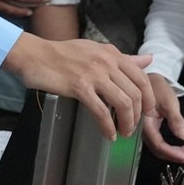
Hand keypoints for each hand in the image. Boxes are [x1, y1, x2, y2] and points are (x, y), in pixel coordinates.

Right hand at [5, 36, 154, 139]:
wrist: (34, 54)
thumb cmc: (61, 53)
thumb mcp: (95, 50)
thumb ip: (122, 58)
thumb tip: (147, 59)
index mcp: (112, 54)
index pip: (142, 78)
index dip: (149, 98)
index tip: (147, 112)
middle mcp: (106, 62)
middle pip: (136, 93)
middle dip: (138, 115)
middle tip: (133, 126)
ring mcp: (93, 74)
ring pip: (123, 103)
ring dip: (127, 122)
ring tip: (123, 132)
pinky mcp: (79, 87)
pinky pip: (101, 111)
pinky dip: (107, 126)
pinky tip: (108, 134)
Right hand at [140, 74, 183, 164]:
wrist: (147, 79)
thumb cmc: (157, 88)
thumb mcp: (169, 102)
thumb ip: (175, 120)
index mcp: (144, 124)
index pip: (158, 145)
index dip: (173, 154)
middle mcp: (143, 130)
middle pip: (159, 150)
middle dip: (178, 156)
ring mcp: (146, 130)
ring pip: (160, 148)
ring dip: (177, 152)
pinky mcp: (151, 129)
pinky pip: (160, 143)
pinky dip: (173, 147)